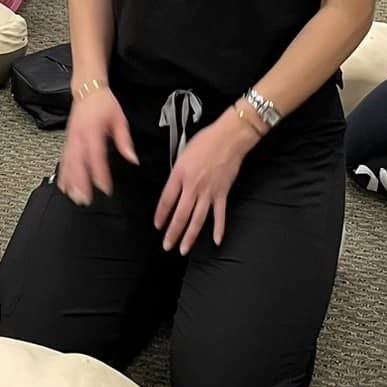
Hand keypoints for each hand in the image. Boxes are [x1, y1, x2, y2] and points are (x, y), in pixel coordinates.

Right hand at [57, 88, 138, 203]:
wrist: (87, 89)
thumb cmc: (103, 103)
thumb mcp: (119, 119)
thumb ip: (125, 141)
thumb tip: (133, 158)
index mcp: (93, 131)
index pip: (96, 156)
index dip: (100, 173)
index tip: (105, 187)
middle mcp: (79, 137)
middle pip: (78, 163)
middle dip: (81, 183)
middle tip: (85, 199)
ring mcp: (71, 139)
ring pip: (68, 163)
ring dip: (71, 181)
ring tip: (74, 196)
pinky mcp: (67, 140)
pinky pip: (64, 159)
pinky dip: (63, 174)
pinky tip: (64, 186)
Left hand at [154, 112, 256, 253]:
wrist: (228, 137)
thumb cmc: (206, 141)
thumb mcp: (182, 153)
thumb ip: (177, 173)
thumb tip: (173, 187)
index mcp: (180, 175)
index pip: (166, 200)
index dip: (161, 215)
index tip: (158, 225)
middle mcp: (193, 186)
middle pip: (180, 215)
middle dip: (172, 233)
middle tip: (167, 245)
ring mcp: (208, 192)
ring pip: (197, 219)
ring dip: (190, 236)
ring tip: (184, 249)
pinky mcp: (222, 193)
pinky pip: (220, 215)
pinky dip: (219, 229)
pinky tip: (216, 240)